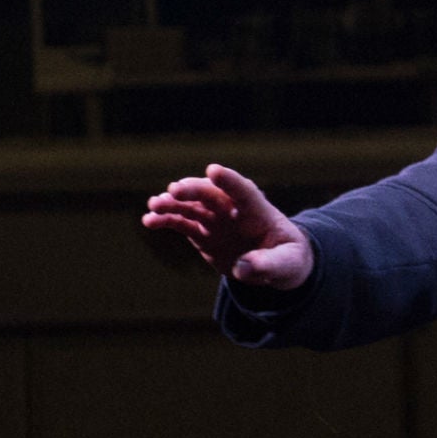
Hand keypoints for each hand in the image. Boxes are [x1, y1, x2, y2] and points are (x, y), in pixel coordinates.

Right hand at [142, 164, 314, 290]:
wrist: (276, 264)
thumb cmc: (287, 258)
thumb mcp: (286, 264)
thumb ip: (267, 264)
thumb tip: (243, 267)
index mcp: (259, 212)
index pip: (245, 191)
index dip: (230, 181)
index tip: (213, 170)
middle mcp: (234, 210)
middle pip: (212, 194)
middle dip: (194, 190)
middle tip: (174, 190)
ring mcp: (216, 220)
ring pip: (191, 206)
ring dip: (172, 203)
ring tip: (154, 206)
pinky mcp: (202, 232)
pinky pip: (181, 222)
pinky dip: (165, 220)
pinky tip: (149, 220)